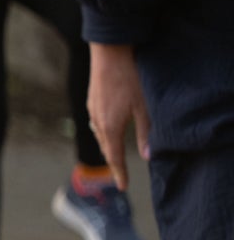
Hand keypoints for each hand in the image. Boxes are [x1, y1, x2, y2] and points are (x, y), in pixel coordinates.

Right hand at [88, 42, 151, 190]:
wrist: (109, 53)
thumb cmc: (130, 78)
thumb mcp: (144, 107)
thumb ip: (145, 133)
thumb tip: (148, 156)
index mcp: (110, 127)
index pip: (115, 158)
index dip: (120, 173)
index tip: (123, 187)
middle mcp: (98, 122)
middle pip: (106, 149)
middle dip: (113, 162)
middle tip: (120, 174)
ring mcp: (92, 111)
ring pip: (100, 136)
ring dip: (108, 147)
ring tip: (115, 155)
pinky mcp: (92, 102)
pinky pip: (97, 124)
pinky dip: (104, 133)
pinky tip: (109, 130)